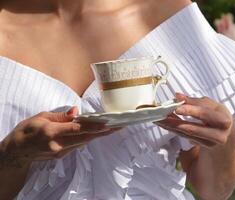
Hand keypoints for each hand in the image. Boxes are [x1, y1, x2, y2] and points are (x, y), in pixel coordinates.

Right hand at [0, 107, 118, 166]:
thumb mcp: (41, 117)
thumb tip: (76, 112)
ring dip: (98, 135)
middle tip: (118, 126)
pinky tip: (97, 132)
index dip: (93, 127)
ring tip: (112, 128)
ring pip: (83, 142)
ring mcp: (60, 152)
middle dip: (103, 132)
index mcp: (51, 132)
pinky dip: (88, 138)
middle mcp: (57, 144)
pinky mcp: (61, 156)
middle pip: (85, 137)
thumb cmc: (26, 130)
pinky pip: (78, 145)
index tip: (107, 124)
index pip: (77, 129)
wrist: (17, 151)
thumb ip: (60, 116)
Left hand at [155, 93, 232, 147]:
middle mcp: (219, 135)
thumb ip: (194, 101)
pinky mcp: (201, 146)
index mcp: (224, 120)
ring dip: (170, 126)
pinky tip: (163, 123)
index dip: (191, 110)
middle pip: (193, 129)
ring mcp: (209, 144)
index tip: (177, 107)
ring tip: (158, 118)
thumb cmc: (217, 115)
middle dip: (176, 122)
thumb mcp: (211, 105)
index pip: (205, 114)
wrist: (225, 133)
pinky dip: (173, 129)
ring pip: (186, 134)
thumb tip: (178, 95)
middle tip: (162, 115)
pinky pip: (184, 137)